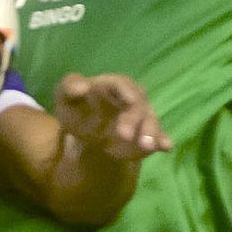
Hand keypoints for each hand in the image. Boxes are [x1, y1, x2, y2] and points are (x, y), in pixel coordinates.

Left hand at [53, 73, 173, 159]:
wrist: (86, 129)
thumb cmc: (77, 107)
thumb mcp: (66, 97)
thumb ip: (70, 88)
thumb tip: (82, 86)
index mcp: (113, 85)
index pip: (122, 84)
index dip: (127, 91)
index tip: (129, 101)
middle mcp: (132, 98)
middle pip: (139, 104)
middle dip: (134, 119)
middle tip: (124, 135)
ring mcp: (141, 116)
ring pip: (150, 120)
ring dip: (151, 131)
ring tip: (147, 145)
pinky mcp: (145, 133)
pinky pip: (157, 135)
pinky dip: (162, 140)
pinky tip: (165, 147)